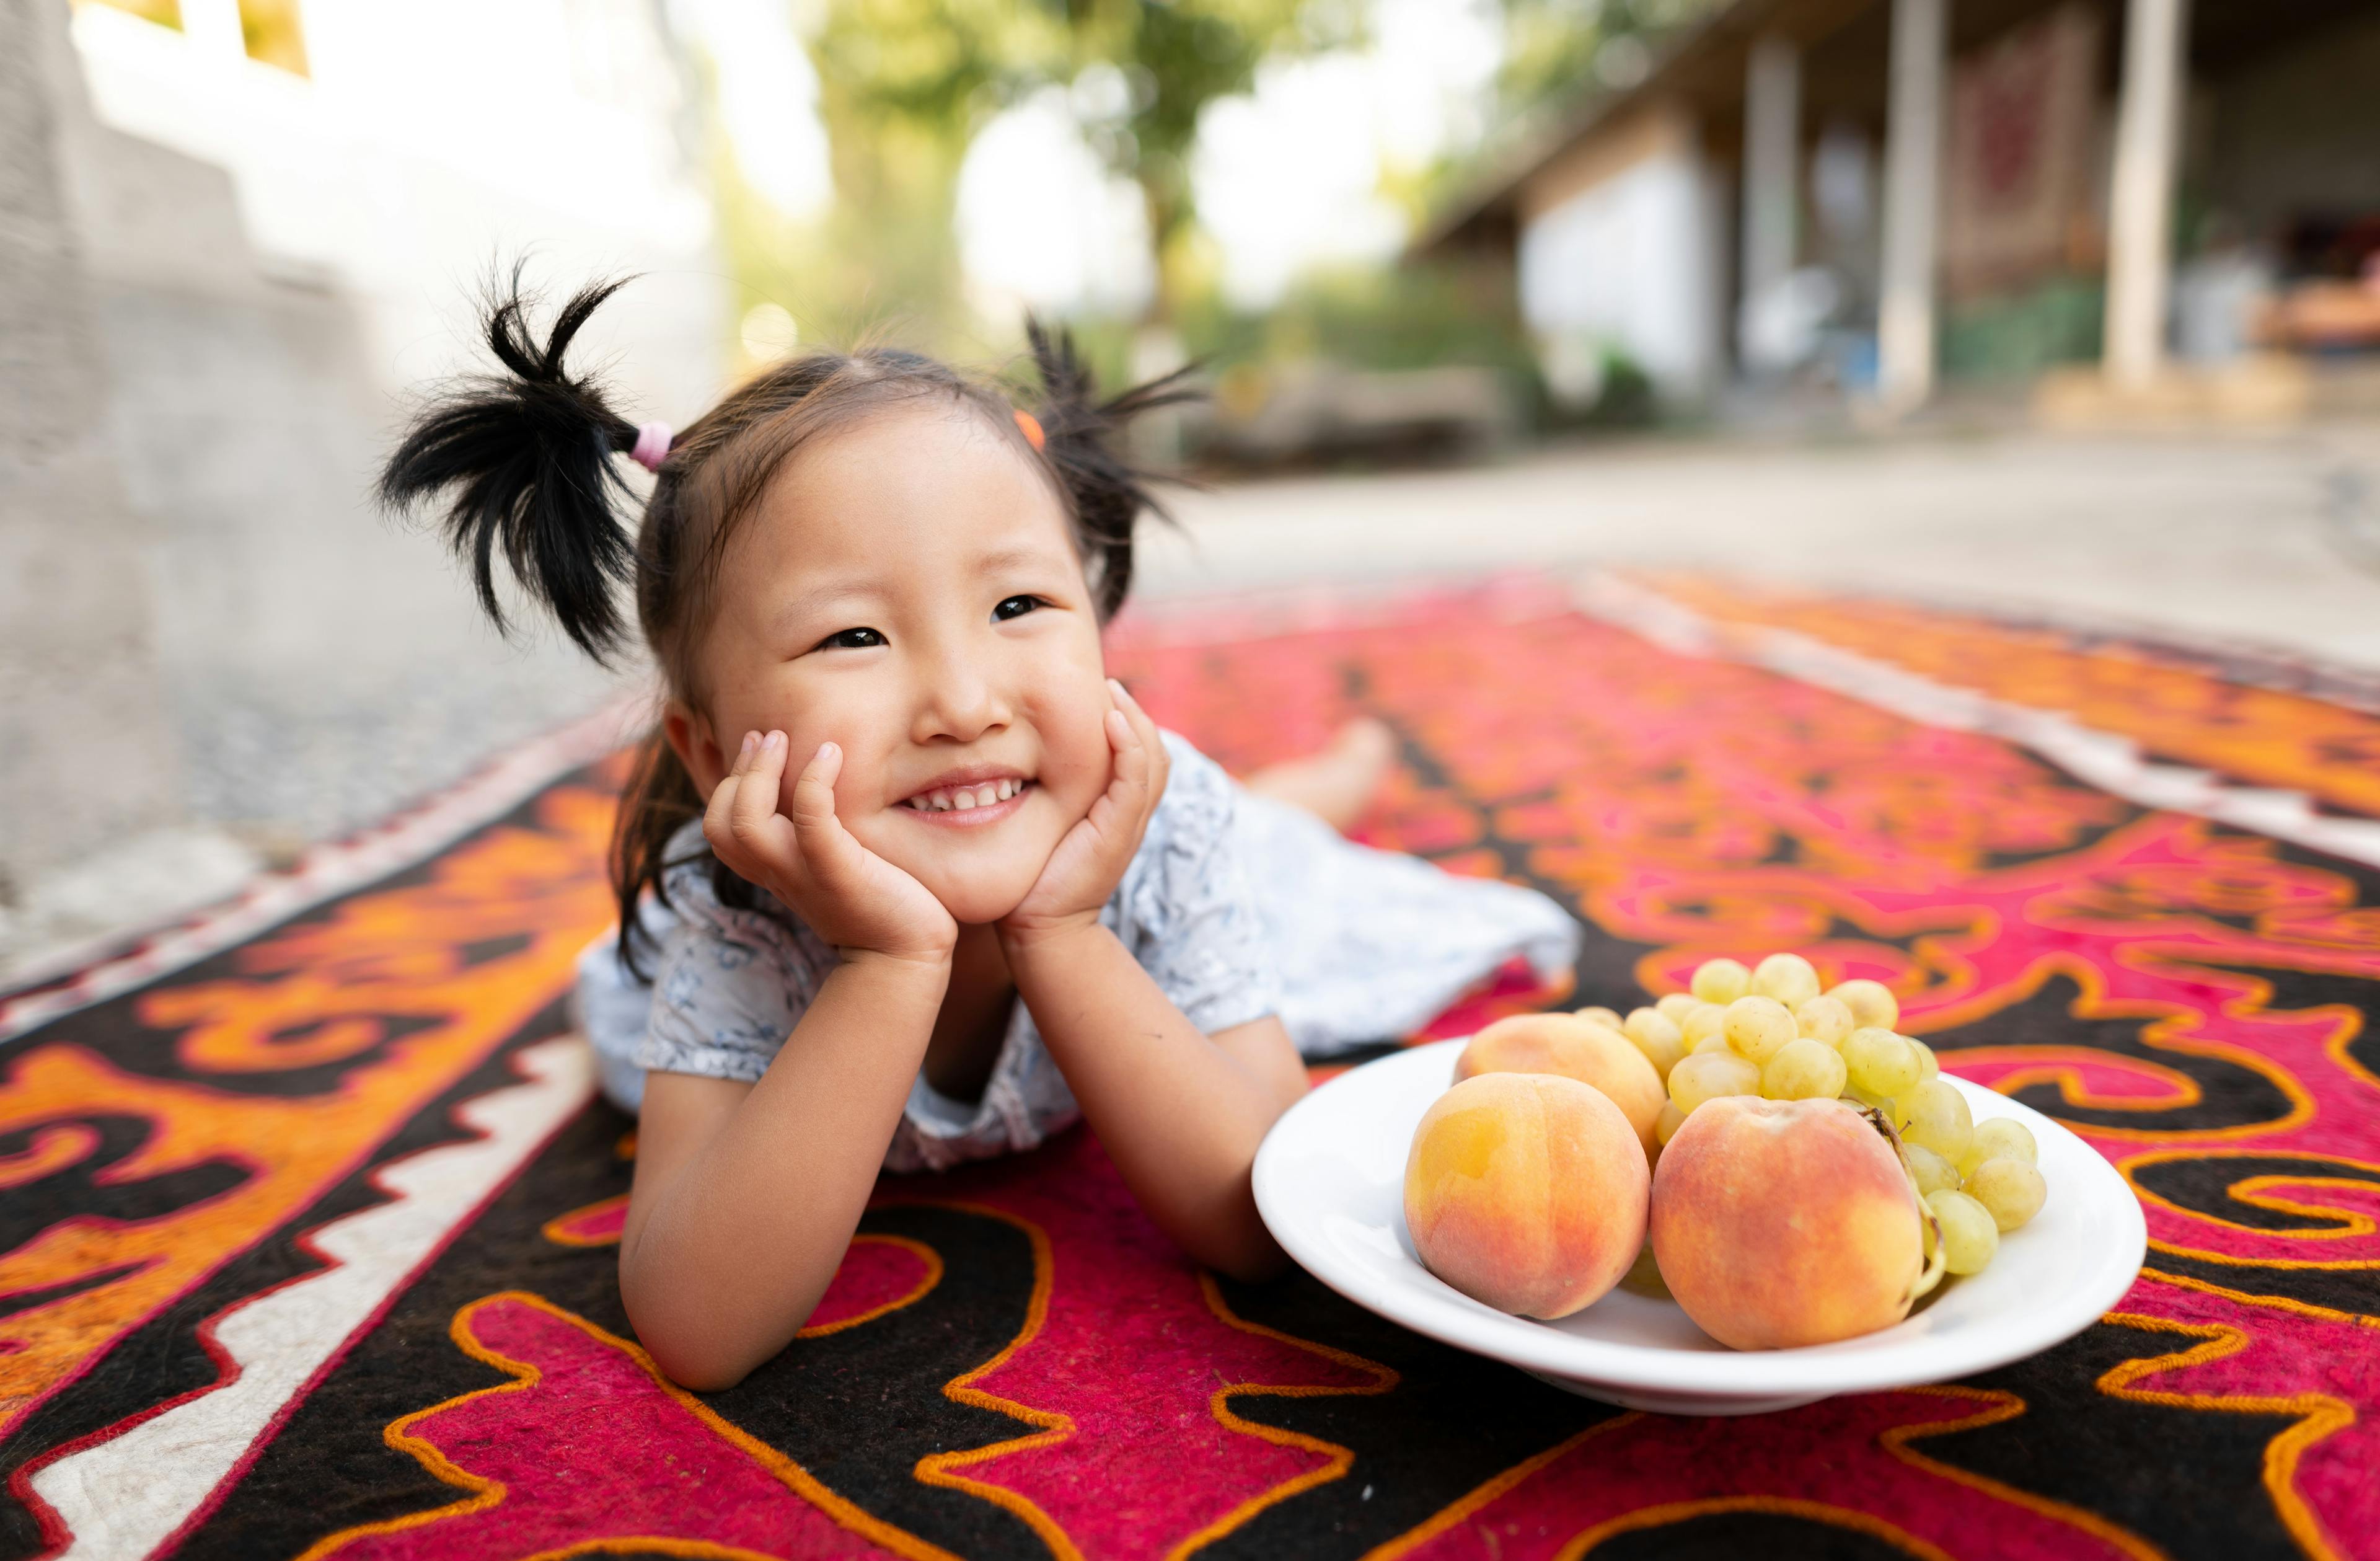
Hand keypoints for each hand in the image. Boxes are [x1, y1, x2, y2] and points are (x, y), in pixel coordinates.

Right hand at [704, 731, 956, 967]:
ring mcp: (804, 874)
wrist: (906, 955)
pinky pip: (810, 822)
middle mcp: (779, 873)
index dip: (728, 783)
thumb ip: (814, 835)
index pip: (719, 827)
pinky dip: (813, 783)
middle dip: (737, 771)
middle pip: (719, 824)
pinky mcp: (839, 873)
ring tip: (784, 739)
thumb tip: (813, 793)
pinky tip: (832, 755)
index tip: (756, 746)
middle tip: (768, 735)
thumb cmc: (878, 902)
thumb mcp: (833, 862)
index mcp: (773, 870)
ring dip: (759, 773)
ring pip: (746, 824)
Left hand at [1000, 680, 1168, 951]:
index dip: (1128, 721)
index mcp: (1118, 810)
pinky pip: (1135, 778)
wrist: (1041, 929)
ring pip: (1152, 758)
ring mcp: (1128, 823)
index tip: (1100, 692)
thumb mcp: (1045, 825)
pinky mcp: (1118, 830)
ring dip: (1135, 719)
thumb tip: (1018, 760)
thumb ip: (1049, 794)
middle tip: (1107, 682)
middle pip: (1155, 750)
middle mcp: (1130, 813)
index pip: (1140, 755)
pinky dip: (1130, 746)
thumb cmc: (1034, 877)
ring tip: (1112, 691)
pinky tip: (1112, 721)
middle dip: (1134, 712)